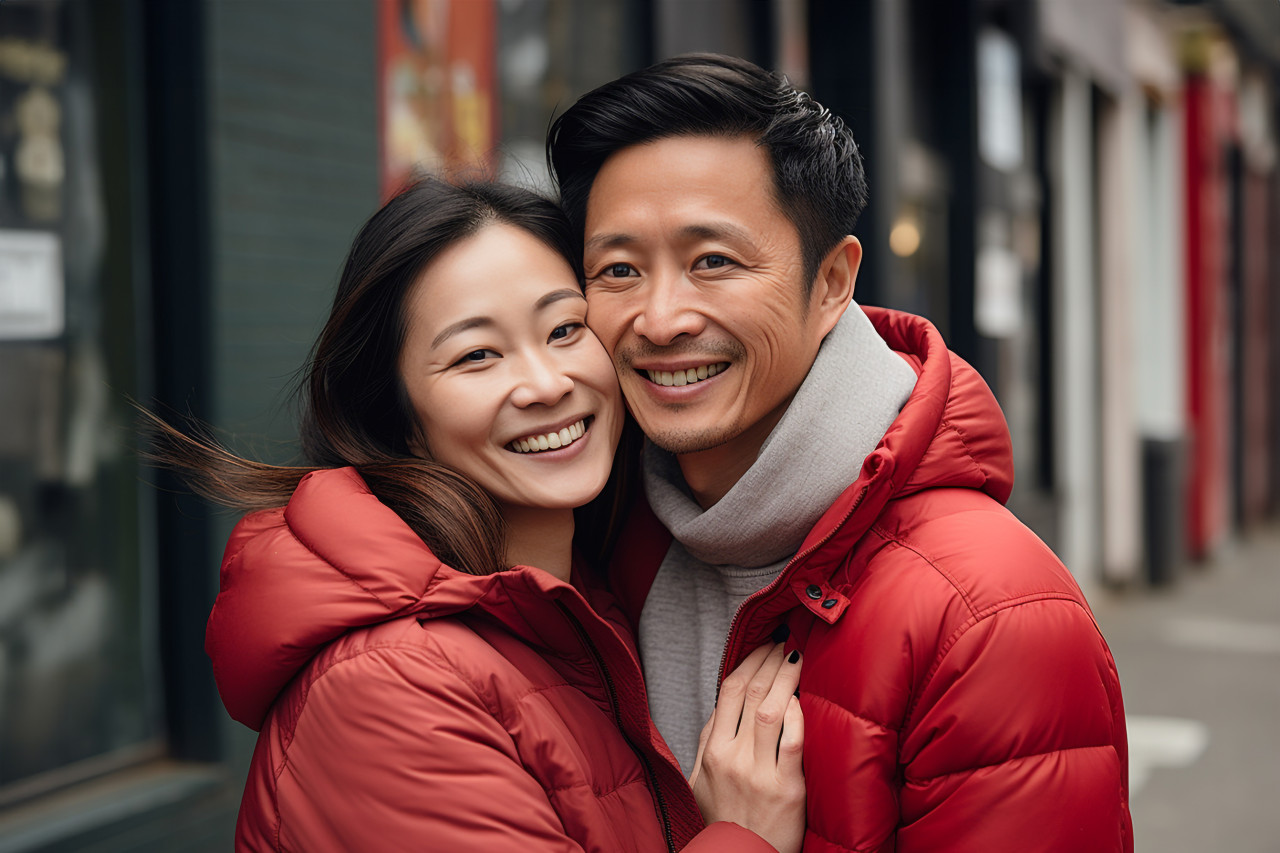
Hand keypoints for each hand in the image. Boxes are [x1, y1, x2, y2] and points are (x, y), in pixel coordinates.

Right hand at [687, 643, 804, 852]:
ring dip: (786, 677)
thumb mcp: (699, 781)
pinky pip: (792, 742)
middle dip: (769, 660)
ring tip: (798, 657)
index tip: (763, 644)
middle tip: (785, 640)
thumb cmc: (723, 821)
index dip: (748, 661)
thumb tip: (722, 706)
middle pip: (750, 692)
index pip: (728, 691)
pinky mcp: (785, 789)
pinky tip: (802, 699)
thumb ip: (709, 742)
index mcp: (711, 751)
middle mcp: (730, 757)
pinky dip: (797, 715)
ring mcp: (757, 772)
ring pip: (770, 709)